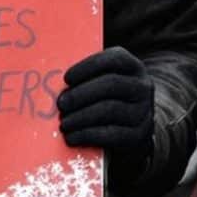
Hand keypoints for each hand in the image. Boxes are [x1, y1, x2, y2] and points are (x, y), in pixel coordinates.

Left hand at [58, 48, 156, 184]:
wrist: (134, 128)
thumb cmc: (109, 100)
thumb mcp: (104, 83)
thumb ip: (87, 79)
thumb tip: (53, 84)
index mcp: (133, 67)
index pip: (114, 59)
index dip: (88, 67)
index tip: (66, 78)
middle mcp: (142, 87)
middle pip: (111, 84)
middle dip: (81, 94)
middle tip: (60, 104)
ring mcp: (143, 111)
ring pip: (110, 109)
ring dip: (81, 116)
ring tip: (64, 123)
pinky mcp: (138, 134)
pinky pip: (111, 134)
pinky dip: (87, 135)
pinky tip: (72, 137)